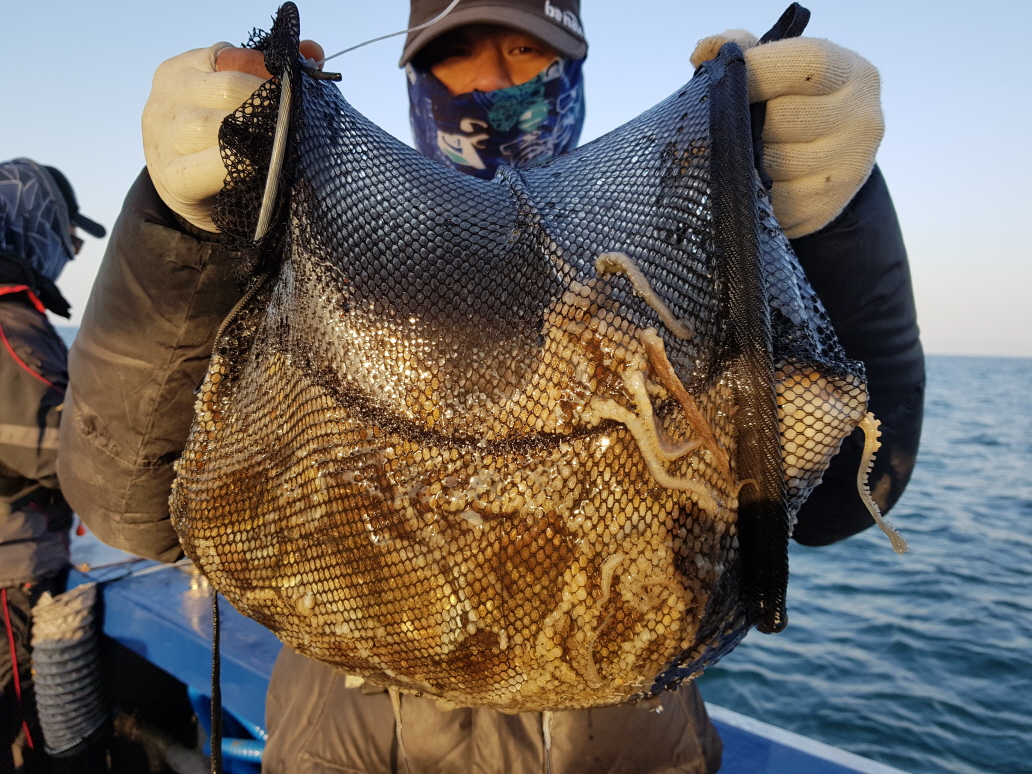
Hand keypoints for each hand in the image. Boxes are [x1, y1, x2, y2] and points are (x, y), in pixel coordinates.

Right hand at [142, 40, 323, 232]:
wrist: (184, 193)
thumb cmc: (216, 138)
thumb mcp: (234, 100)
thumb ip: (267, 74)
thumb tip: (314, 51)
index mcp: (182, 69)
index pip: (230, 57)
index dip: (267, 73)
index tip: (295, 89)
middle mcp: (168, 96)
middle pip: (229, 88)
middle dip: (271, 104)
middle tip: (301, 119)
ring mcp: (165, 136)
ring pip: (221, 126)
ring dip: (261, 135)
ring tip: (287, 143)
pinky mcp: (173, 175)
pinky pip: (216, 164)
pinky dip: (245, 163)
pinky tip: (263, 166)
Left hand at [691, 33, 882, 238]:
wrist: (825, 156)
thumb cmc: (792, 102)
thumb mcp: (777, 66)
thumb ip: (744, 46)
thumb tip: (706, 52)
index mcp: (853, 75)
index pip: (806, 65)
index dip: (759, 70)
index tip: (726, 78)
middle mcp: (862, 120)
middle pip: (784, 119)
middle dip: (747, 122)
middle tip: (729, 123)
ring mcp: (849, 168)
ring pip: (774, 165)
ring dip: (746, 161)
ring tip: (741, 153)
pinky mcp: (826, 207)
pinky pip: (772, 202)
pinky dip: (754, 193)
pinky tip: (752, 181)